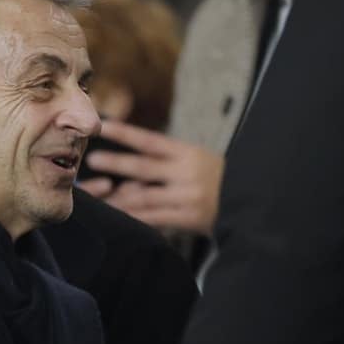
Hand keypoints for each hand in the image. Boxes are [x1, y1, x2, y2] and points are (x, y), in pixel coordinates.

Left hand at [82, 121, 223, 235]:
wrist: (251, 202)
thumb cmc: (219, 179)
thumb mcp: (198, 161)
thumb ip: (167, 165)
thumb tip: (128, 179)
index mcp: (188, 153)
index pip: (151, 141)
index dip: (126, 133)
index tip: (104, 126)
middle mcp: (186, 172)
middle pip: (144, 167)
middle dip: (117, 163)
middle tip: (92, 159)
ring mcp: (187, 196)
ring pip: (146, 196)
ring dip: (119, 195)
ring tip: (98, 196)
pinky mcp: (189, 217)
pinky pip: (156, 218)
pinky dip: (135, 217)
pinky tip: (117, 216)